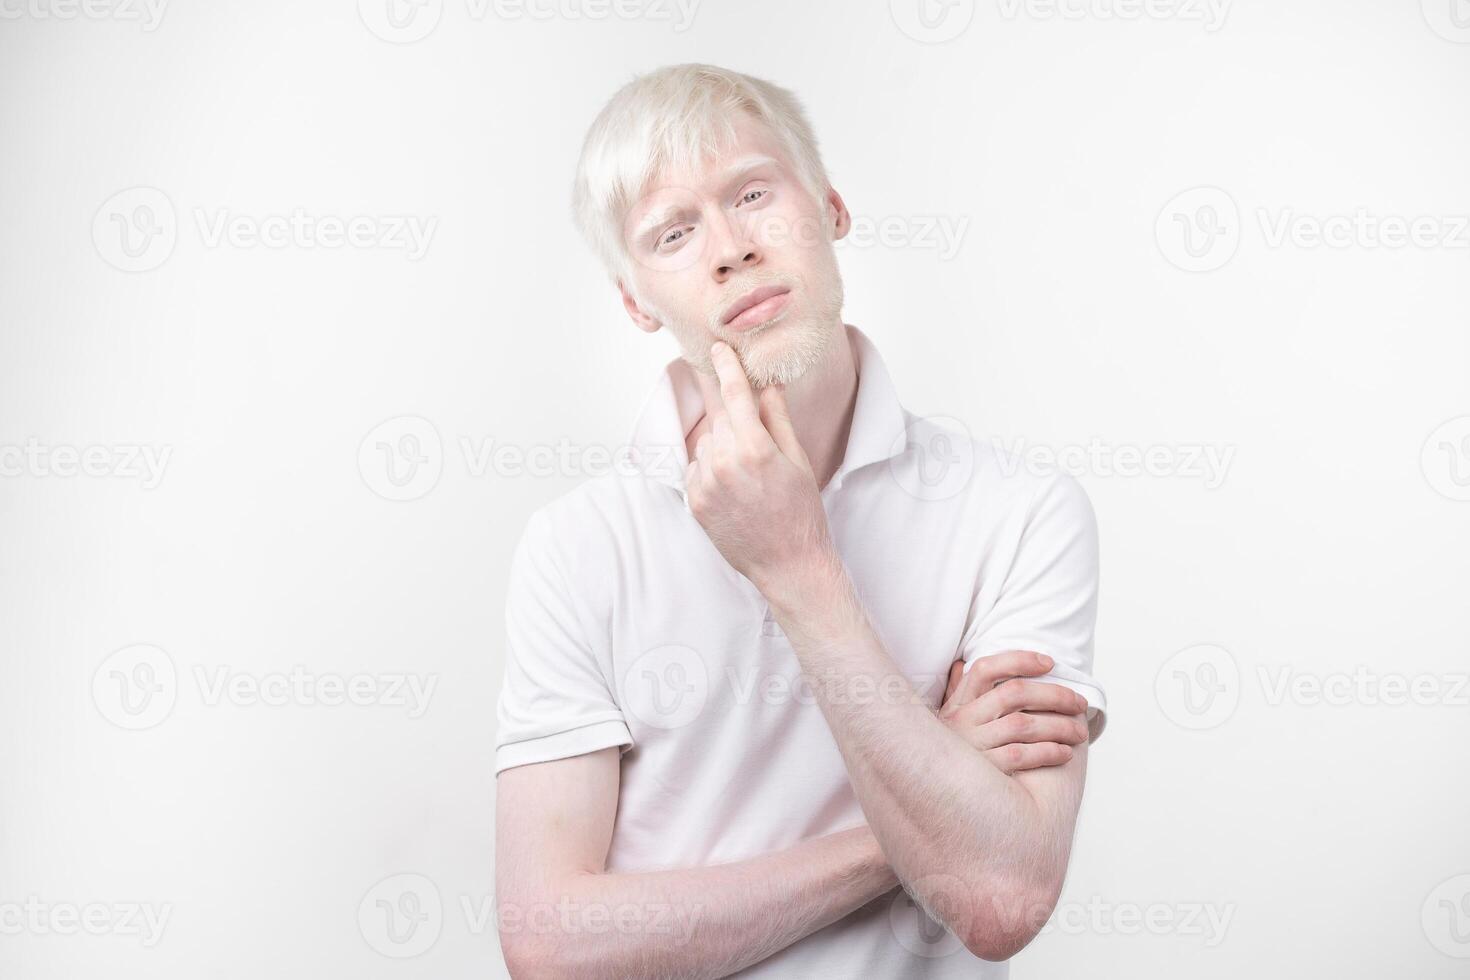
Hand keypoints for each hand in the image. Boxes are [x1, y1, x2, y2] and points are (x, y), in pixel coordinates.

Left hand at [686, 341, 834, 598]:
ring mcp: (705, 484)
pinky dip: (710, 469)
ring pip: (706, 442)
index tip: (717, 348)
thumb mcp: (797, 460)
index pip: (734, 394)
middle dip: (734, 421)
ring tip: (748, 474)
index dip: (725, 367)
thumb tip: (767, 383)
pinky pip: (696, 468)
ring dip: (721, 445)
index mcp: (754, 448)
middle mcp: (724, 463)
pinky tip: (734, 488)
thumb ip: (777, 418)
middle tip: (756, 445)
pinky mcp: (693, 502)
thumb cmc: (800, 512)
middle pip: (720, 418)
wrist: (787, 563)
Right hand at [937, 650, 1089, 773]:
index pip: (984, 669)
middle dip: (1053, 694)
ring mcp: (971, 745)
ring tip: (1079, 732)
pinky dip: (1047, 752)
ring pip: (1021, 725)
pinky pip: (1020, 756)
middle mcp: (961, 720)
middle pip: (1013, 693)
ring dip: (1058, 726)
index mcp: (957, 702)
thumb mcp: (949, 720)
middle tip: (1079, 703)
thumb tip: (961, 662)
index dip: (1019, 660)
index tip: (1050, 663)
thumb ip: (957, 692)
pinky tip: (1064, 753)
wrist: (939, 795)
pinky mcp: (984, 771)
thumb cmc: (955, 752)